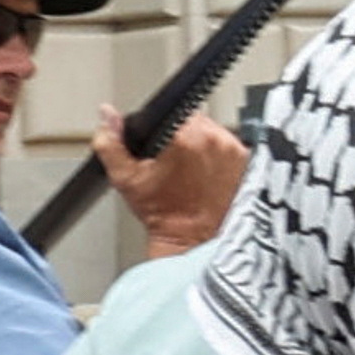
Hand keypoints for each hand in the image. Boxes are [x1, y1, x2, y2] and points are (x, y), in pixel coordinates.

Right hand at [99, 106, 248, 254]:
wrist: (195, 241)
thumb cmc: (165, 215)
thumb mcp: (126, 179)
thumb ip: (113, 144)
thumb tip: (108, 116)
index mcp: (183, 137)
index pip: (174, 113)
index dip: (166, 129)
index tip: (163, 146)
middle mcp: (213, 139)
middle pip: (195, 120)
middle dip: (183, 136)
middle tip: (175, 163)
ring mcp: (234, 150)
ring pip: (213, 133)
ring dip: (203, 145)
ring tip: (192, 172)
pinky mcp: (247, 161)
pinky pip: (230, 148)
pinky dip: (220, 157)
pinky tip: (209, 176)